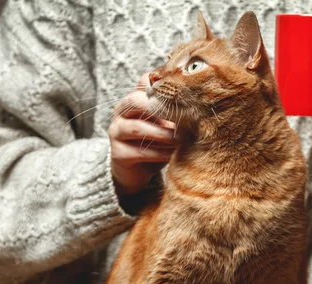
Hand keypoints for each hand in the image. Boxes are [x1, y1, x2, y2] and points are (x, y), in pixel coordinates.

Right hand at [109, 73, 175, 196]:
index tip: (184, 99)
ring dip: (163, 134)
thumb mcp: (164, 122)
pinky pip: (139, 151)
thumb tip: (195, 99)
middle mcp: (121, 113)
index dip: (163, 90)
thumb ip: (172, 109)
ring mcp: (116, 132)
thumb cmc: (155, 141)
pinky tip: (172, 155)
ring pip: (138, 127)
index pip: (143, 84)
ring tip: (181, 140)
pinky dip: (159, 153)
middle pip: (134, 101)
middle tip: (182, 119)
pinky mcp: (118, 154)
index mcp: (132, 100)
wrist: (138, 171)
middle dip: (159, 108)